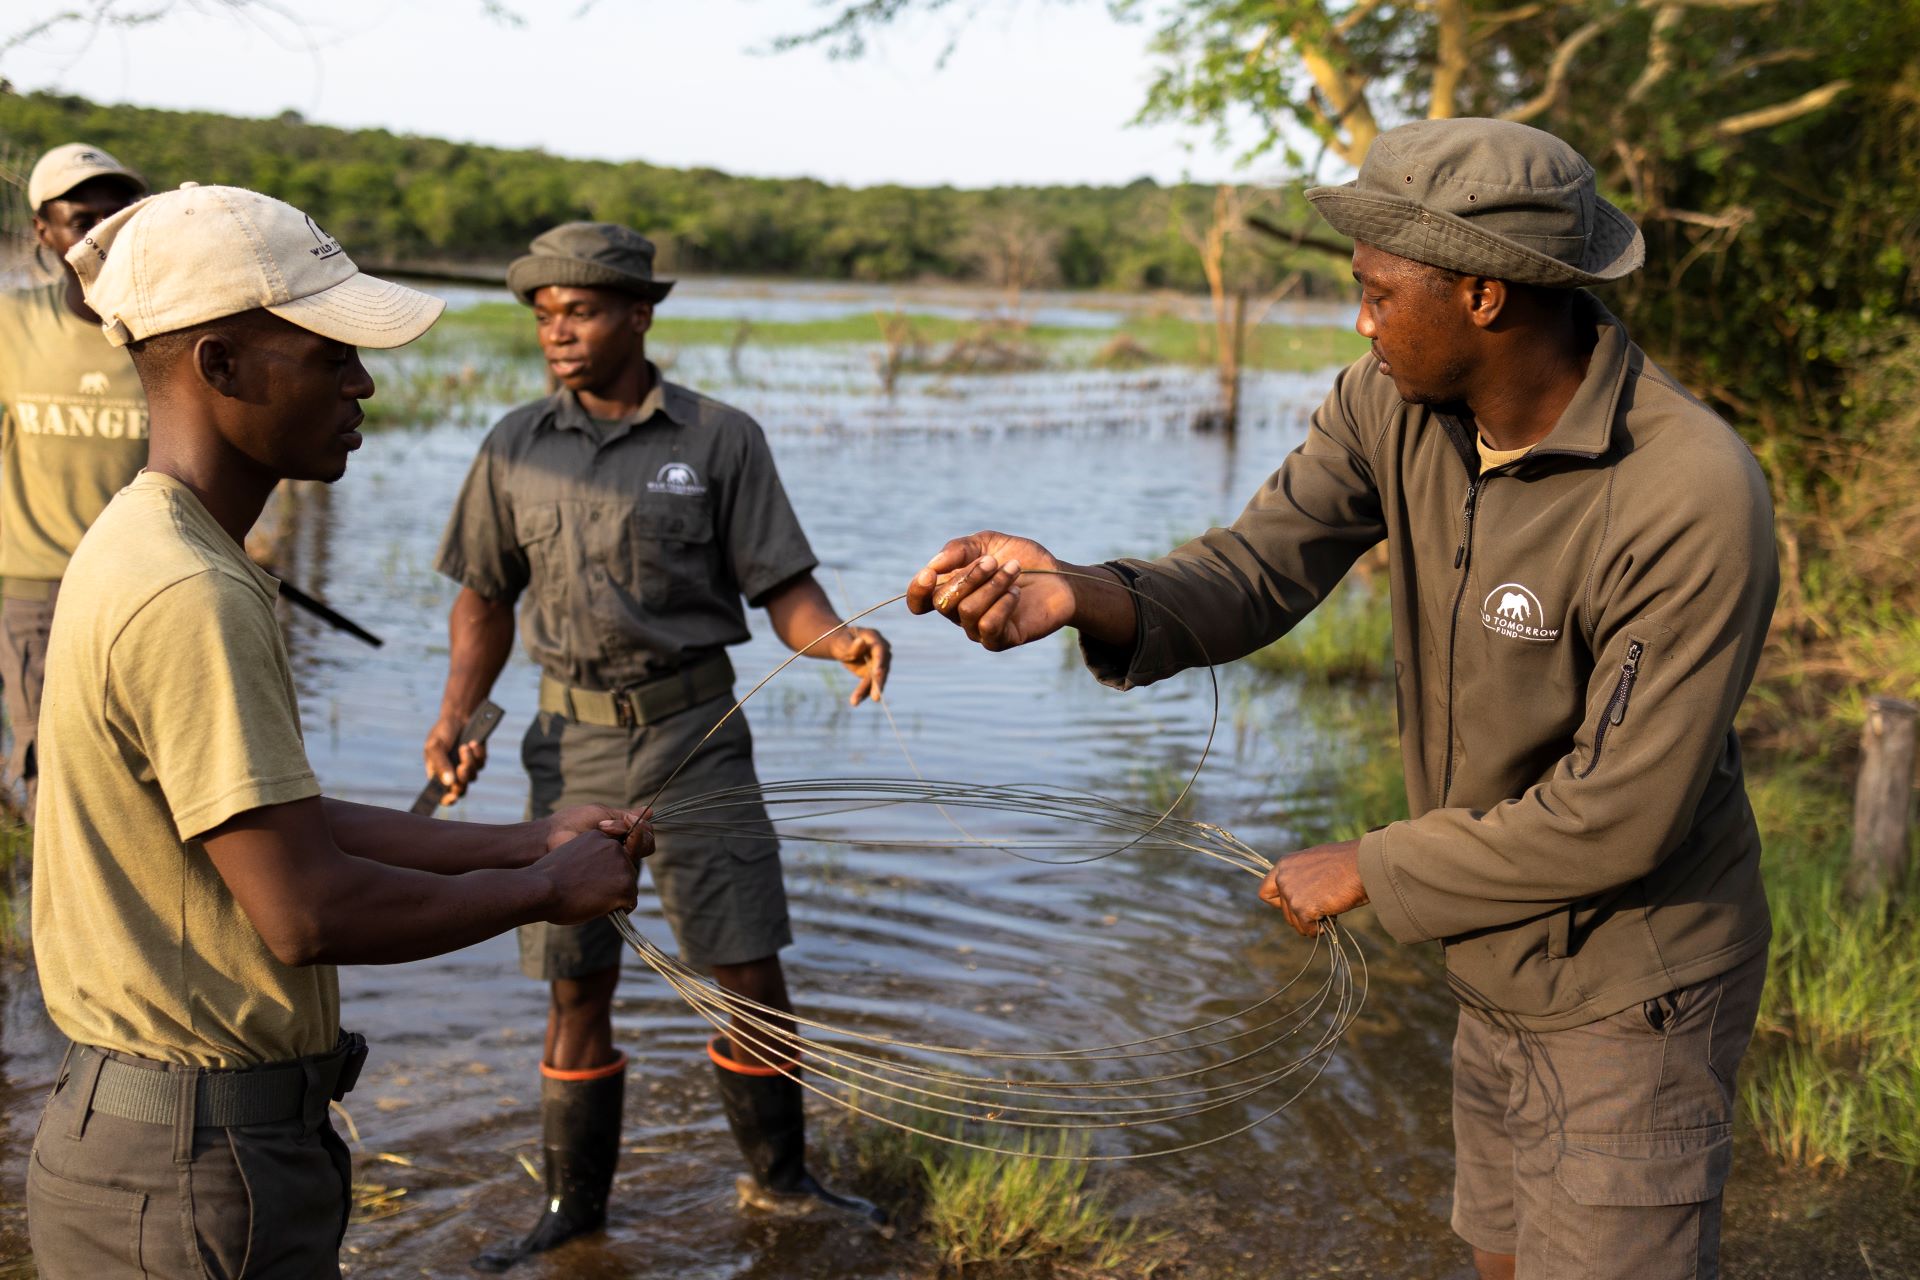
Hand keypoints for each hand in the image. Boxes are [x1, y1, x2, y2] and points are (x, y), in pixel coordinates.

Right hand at [423, 713, 488, 804]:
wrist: (459, 716)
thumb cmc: (443, 731)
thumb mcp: (435, 746)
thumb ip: (440, 765)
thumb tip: (449, 783)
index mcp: (438, 774)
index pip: (442, 795)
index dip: (447, 800)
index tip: (452, 796)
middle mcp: (453, 774)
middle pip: (460, 790)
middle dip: (462, 779)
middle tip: (461, 766)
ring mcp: (467, 767)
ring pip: (472, 777)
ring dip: (469, 762)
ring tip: (465, 747)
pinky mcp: (479, 759)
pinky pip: (481, 763)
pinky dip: (477, 753)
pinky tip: (473, 742)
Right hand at [534, 829, 641, 925]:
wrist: (542, 889)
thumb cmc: (547, 879)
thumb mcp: (571, 855)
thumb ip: (588, 860)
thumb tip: (596, 876)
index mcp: (598, 837)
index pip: (613, 855)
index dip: (605, 871)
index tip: (591, 880)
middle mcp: (614, 847)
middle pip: (625, 869)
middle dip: (613, 884)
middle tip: (591, 894)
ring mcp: (622, 865)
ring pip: (629, 886)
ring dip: (616, 897)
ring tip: (593, 902)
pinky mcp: (625, 885)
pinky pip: (631, 902)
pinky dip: (620, 910)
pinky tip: (601, 910)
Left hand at [542, 804, 651, 858]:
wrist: (550, 837)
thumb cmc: (572, 822)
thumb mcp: (602, 814)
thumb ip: (625, 816)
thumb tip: (651, 810)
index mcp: (620, 835)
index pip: (647, 833)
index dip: (641, 825)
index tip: (627, 816)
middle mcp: (621, 850)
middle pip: (647, 844)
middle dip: (634, 830)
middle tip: (609, 824)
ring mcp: (615, 863)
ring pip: (640, 853)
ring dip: (624, 835)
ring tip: (602, 829)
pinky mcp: (609, 875)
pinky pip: (628, 864)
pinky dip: (619, 850)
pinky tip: (600, 840)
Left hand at [830, 626, 890, 704]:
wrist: (842, 646)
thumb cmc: (841, 641)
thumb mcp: (842, 642)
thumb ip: (851, 644)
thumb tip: (861, 643)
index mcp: (874, 637)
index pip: (880, 650)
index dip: (880, 661)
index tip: (876, 673)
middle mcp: (881, 650)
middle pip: (882, 668)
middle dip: (877, 683)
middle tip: (875, 697)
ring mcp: (879, 662)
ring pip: (876, 679)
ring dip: (868, 691)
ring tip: (854, 702)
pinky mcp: (874, 673)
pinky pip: (870, 684)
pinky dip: (863, 693)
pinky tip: (855, 701)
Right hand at [906, 532, 1075, 651]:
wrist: (1059, 576)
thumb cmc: (1021, 559)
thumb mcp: (988, 544)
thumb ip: (959, 549)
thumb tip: (934, 565)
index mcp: (952, 588)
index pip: (919, 601)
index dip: (918, 590)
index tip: (931, 574)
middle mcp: (959, 612)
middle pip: (943, 601)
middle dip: (969, 576)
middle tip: (996, 561)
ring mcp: (978, 629)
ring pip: (967, 611)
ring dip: (992, 585)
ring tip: (1014, 571)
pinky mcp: (1000, 640)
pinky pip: (988, 627)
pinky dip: (1002, 605)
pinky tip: (1017, 592)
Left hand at [1259, 840, 1368, 936]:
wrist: (1365, 864)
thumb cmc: (1348, 863)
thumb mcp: (1316, 863)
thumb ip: (1302, 877)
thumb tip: (1301, 896)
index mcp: (1285, 864)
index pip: (1265, 892)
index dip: (1280, 903)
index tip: (1297, 904)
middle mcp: (1283, 878)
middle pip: (1283, 911)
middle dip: (1301, 914)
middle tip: (1322, 907)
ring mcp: (1291, 893)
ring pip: (1294, 922)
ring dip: (1311, 922)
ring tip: (1330, 909)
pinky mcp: (1302, 908)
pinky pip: (1307, 929)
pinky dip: (1318, 929)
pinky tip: (1331, 917)